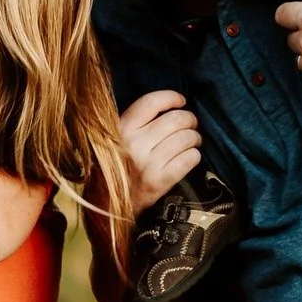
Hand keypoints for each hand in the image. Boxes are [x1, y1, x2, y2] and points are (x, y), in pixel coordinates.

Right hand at [119, 90, 202, 214]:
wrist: (107, 203)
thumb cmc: (116, 165)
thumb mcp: (116, 137)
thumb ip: (135, 121)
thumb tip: (169, 106)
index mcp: (122, 128)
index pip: (151, 102)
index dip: (172, 97)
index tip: (181, 101)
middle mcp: (134, 143)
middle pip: (176, 119)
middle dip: (190, 119)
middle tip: (191, 124)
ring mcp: (148, 163)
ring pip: (186, 138)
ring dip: (195, 138)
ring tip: (192, 141)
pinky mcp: (159, 181)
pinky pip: (189, 159)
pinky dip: (194, 155)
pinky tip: (190, 156)